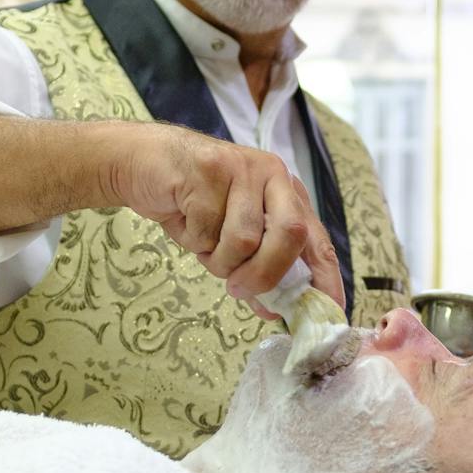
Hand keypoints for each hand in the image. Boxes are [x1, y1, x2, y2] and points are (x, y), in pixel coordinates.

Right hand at [106, 122, 345, 314]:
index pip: (317, 239)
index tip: (329, 310)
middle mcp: (272, 176)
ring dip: (218, 259)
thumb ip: (256, 268)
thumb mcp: (230, 236)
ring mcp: (242, 169)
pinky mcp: (208, 170)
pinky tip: (185, 220)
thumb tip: (274, 310)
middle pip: (290, 234)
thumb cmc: (192, 203)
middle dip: (266, 272)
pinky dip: (193, 240)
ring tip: (202, 243)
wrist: (144, 162)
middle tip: (239, 289)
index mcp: (286, 193)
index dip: (326, 277)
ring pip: (244, 239)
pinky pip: (207, 230)